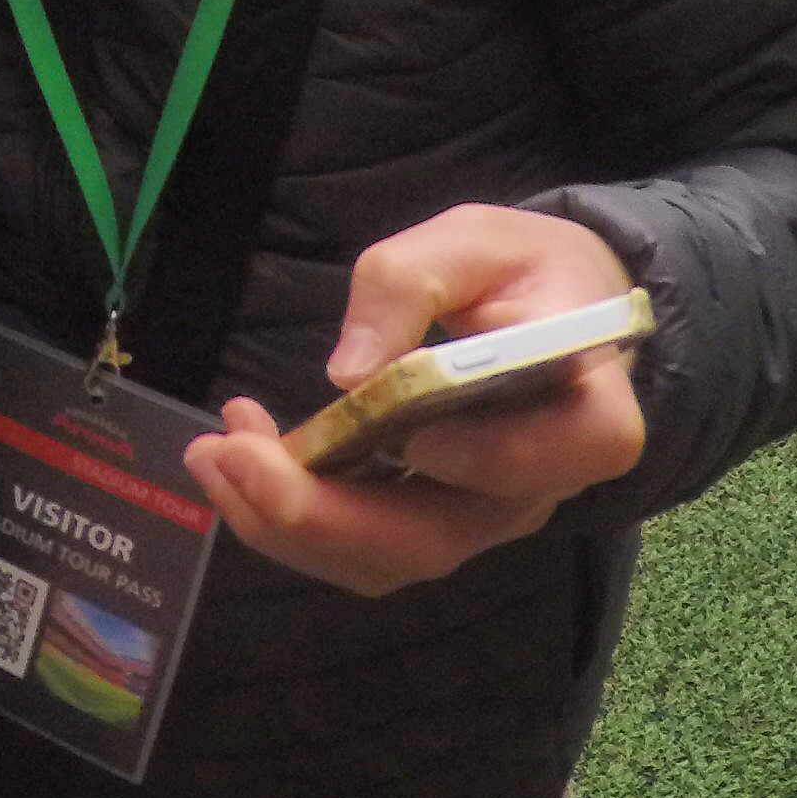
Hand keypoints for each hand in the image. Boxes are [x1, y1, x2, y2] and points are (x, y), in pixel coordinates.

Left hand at [179, 206, 645, 598]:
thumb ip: (411, 284)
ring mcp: (479, 514)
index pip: (569, 455)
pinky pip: (363, 544)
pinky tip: (234, 458)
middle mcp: (535, 486)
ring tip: (209, 454)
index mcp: (586, 408)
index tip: (408, 433)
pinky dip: (291, 514)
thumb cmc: (521, 270)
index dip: (491, 459)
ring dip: (286, 521)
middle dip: (321, 513)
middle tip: (230, 454)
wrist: (548, 307)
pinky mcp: (431, 516)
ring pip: (388, 557)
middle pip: (439, 538)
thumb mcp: (473, 240)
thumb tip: (348, 373)